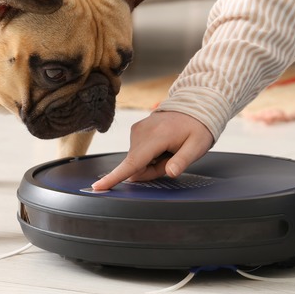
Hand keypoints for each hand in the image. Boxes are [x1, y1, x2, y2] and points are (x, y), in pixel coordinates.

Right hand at [91, 111, 213, 189]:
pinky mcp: (136, 130)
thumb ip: (182, 161)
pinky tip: (163, 146)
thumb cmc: (197, 128)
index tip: (98, 186)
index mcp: (157, 136)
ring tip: (169, 150)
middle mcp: (142, 131)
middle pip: (136, 166)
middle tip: (172, 159)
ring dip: (152, 163)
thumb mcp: (197, 146)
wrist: (194, 107)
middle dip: (153, 170)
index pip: (133, 162)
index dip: (115, 177)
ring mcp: (137, 129)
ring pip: (137, 161)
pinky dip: (150, 155)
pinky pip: (137, 153)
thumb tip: (171, 172)